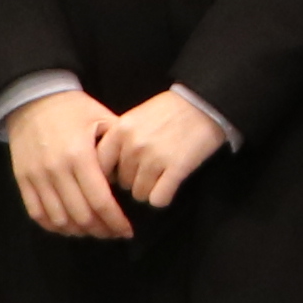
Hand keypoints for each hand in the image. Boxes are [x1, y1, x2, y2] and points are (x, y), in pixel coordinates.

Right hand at [5, 88, 132, 240]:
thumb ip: (117, 149)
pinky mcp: (22, 179)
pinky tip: (69, 227)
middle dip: (101, 230)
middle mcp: (57, 170)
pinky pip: (37, 213)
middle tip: (114, 232)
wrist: (33, 97)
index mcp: (80, 156)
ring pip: (59, 219)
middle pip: (81, 216)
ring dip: (79, 232)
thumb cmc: (73, 108)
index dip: (115, 221)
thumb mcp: (102, 118)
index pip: (100, 201)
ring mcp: (37, 177)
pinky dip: (54, 226)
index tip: (127, 231)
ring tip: (94, 231)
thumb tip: (129, 178)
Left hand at [105, 89, 228, 208]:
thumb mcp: (135, 117)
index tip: (120, 176)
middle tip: (150, 171)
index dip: (110, 175)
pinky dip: (163, 197)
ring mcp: (154, 157)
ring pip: (140, 194)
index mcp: (120, 130)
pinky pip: (158, 200)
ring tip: (162, 175)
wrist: (203, 103)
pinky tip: (170, 185)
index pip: (100, 166)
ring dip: (150, 190)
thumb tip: (106, 171)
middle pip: (122, 183)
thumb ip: (118, 140)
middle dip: (134, 181)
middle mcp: (133, 145)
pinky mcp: (176, 168)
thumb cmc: (169, 111)